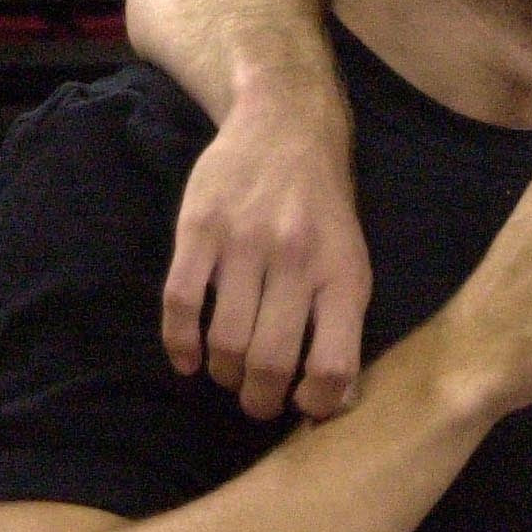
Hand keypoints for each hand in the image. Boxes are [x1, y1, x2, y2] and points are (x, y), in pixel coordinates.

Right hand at [162, 88, 369, 421]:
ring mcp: (244, 242)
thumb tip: (336, 402)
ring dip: (222, 372)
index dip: (316, 403)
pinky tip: (187, 359)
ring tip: (227, 372)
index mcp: (343, 274)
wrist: (287, 126)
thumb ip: (344, 325)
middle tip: (256, 402)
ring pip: (224, 340)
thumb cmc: (324, 208)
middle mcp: (296, 260)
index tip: (303, 406)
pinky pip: (180, 302)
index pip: (334, 365)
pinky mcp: (199, 227)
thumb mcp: (352, 259)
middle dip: (260, 400)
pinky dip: (179, 343)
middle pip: (270, 361)